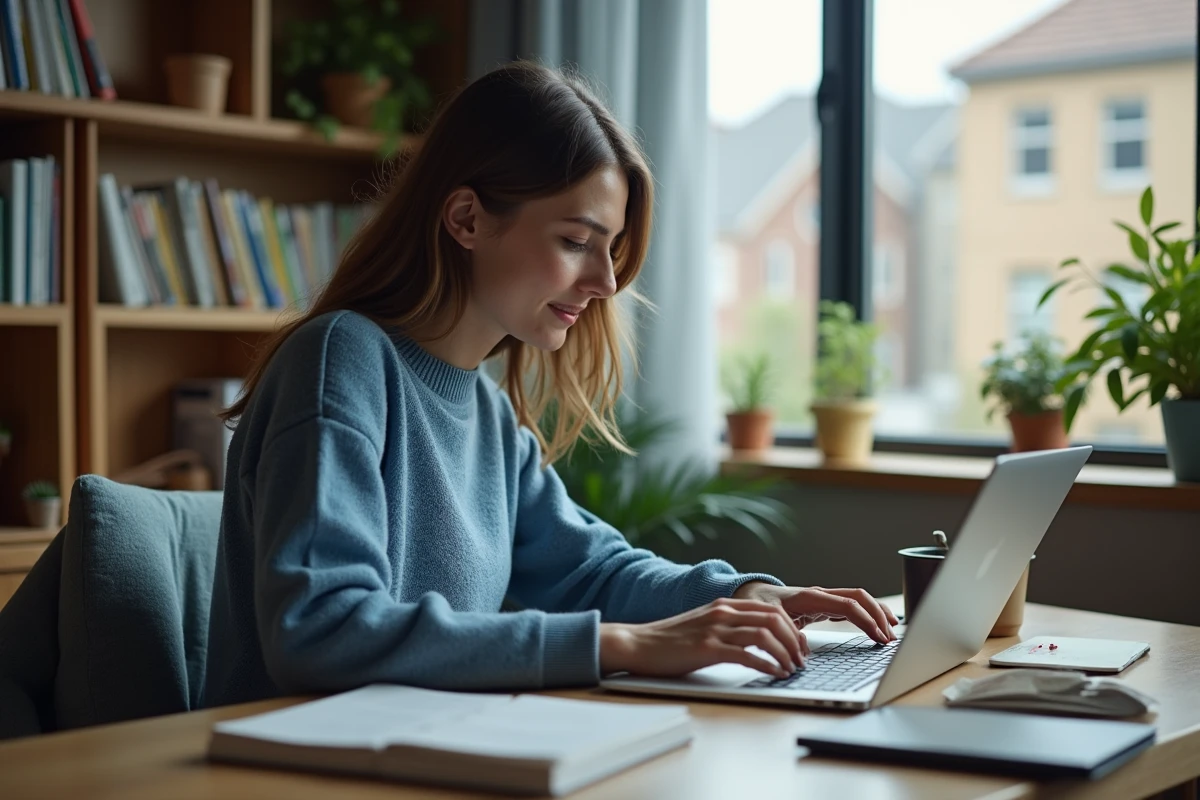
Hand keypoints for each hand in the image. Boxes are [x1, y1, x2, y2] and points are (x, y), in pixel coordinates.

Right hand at [599, 598, 804, 678]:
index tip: (800, 647)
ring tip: (792, 669)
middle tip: (801, 660)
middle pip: (774, 620)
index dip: (792, 629)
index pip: (772, 610)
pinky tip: (775, 674)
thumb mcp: (704, 625)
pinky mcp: (707, 648)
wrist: (638, 644)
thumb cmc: (669, 640)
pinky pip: (747, 655)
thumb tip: (758, 641)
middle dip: (794, 642)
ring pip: (765, 635)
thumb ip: (728, 627)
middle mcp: (723, 612)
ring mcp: (715, 629)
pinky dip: (767, 665)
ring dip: (785, 654)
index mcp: (724, 605)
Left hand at [732, 582, 898, 646]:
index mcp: (809, 597)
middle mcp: (820, 595)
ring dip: (877, 613)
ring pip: (859, 599)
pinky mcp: (825, 606)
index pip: (847, 604)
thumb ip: (785, 634)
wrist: (753, 597)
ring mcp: (824, 599)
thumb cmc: (760, 608)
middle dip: (878, 615)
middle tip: (891, 637)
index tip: (879, 636)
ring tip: (892, 631)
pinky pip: (852, 606)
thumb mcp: (769, 621)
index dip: (866, 620)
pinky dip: (868, 614)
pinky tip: (878, 626)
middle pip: (859, 597)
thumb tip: (803, 652)